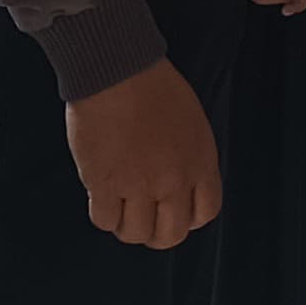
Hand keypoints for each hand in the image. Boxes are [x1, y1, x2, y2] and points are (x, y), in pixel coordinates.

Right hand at [68, 57, 222, 249]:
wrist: (118, 70)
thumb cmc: (152, 85)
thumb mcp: (191, 123)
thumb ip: (190, 158)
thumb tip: (179, 186)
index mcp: (200, 162)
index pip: (205, 214)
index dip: (186, 219)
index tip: (172, 212)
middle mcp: (173, 179)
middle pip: (170, 235)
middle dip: (156, 233)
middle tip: (143, 219)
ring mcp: (139, 185)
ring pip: (135, 234)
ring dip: (126, 225)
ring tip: (119, 206)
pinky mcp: (104, 183)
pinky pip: (104, 220)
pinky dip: (103, 213)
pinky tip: (101, 194)